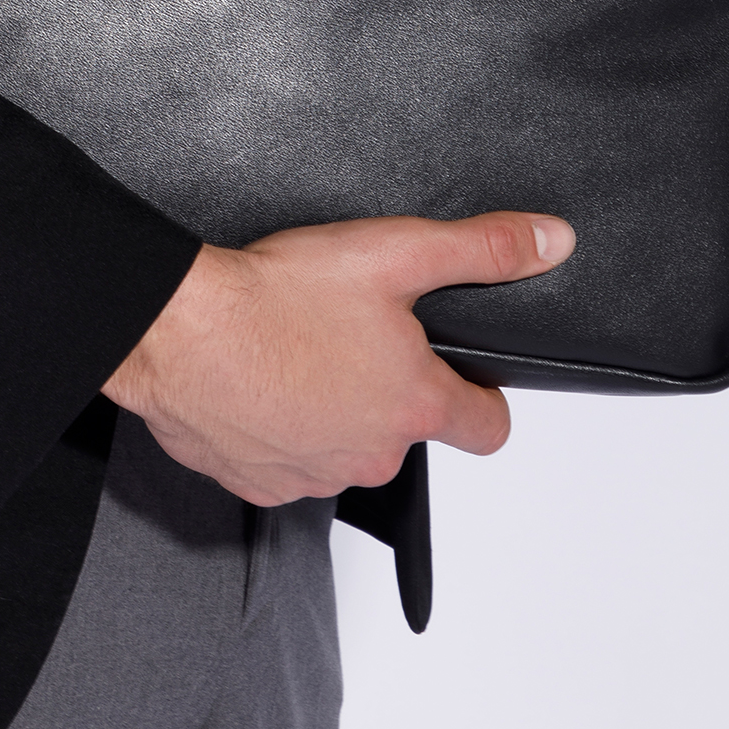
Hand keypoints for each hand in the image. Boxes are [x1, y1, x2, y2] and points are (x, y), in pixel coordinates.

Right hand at [103, 210, 575, 505]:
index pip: (488, 428)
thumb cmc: (275, 297)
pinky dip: (278, 429)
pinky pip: (285, 461)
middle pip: (404, 431)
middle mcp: (372, 455)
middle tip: (350, 331)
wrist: (177, 331)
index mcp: (414, 405)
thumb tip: (550, 243)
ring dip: (331, 409)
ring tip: (297, 350)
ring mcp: (314, 477)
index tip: (463, 374)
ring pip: (342, 446)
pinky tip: (258, 381)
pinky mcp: (259, 485)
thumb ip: (481, 249)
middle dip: (386, 388)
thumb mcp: (394, 251)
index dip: (483, 397)